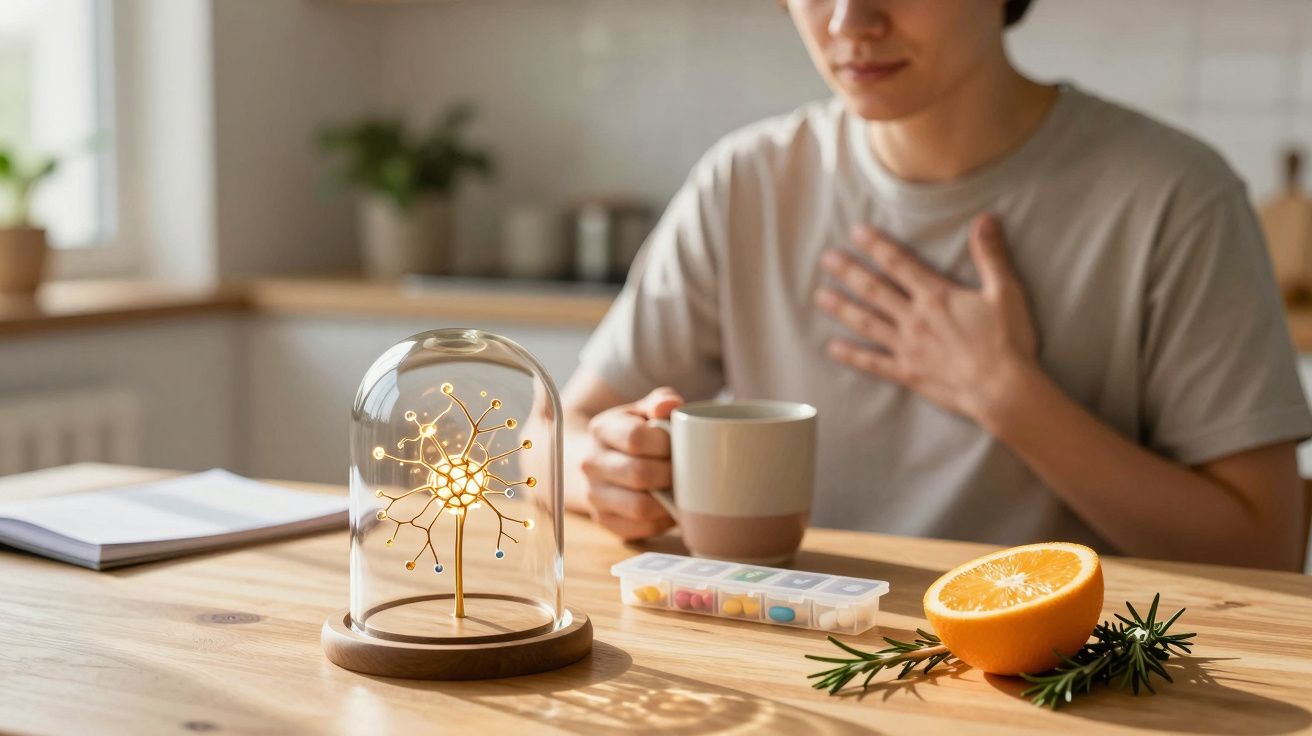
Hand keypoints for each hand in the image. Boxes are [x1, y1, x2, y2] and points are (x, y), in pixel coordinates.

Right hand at [581, 387, 682, 539]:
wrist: (596, 459)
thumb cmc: (631, 432)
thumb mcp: (642, 410)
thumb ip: (660, 402)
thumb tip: (671, 405)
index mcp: (601, 430)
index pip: (635, 439)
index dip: (665, 444)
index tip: (680, 445)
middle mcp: (591, 463)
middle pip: (639, 474)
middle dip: (672, 474)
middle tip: (689, 471)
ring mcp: (594, 495)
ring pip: (639, 508)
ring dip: (668, 501)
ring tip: (683, 490)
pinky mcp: (604, 520)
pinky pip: (639, 529)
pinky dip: (661, 521)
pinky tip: (671, 507)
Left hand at [814, 213, 1037, 424]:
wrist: (1002, 389)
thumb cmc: (1007, 341)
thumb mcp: (1005, 292)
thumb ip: (990, 255)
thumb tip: (985, 219)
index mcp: (936, 295)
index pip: (898, 263)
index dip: (875, 245)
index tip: (855, 232)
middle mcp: (914, 318)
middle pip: (874, 289)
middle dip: (848, 271)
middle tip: (825, 258)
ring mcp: (907, 346)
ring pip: (867, 322)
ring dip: (842, 308)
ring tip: (819, 296)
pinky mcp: (907, 372)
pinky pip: (873, 362)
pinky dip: (852, 355)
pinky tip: (833, 349)